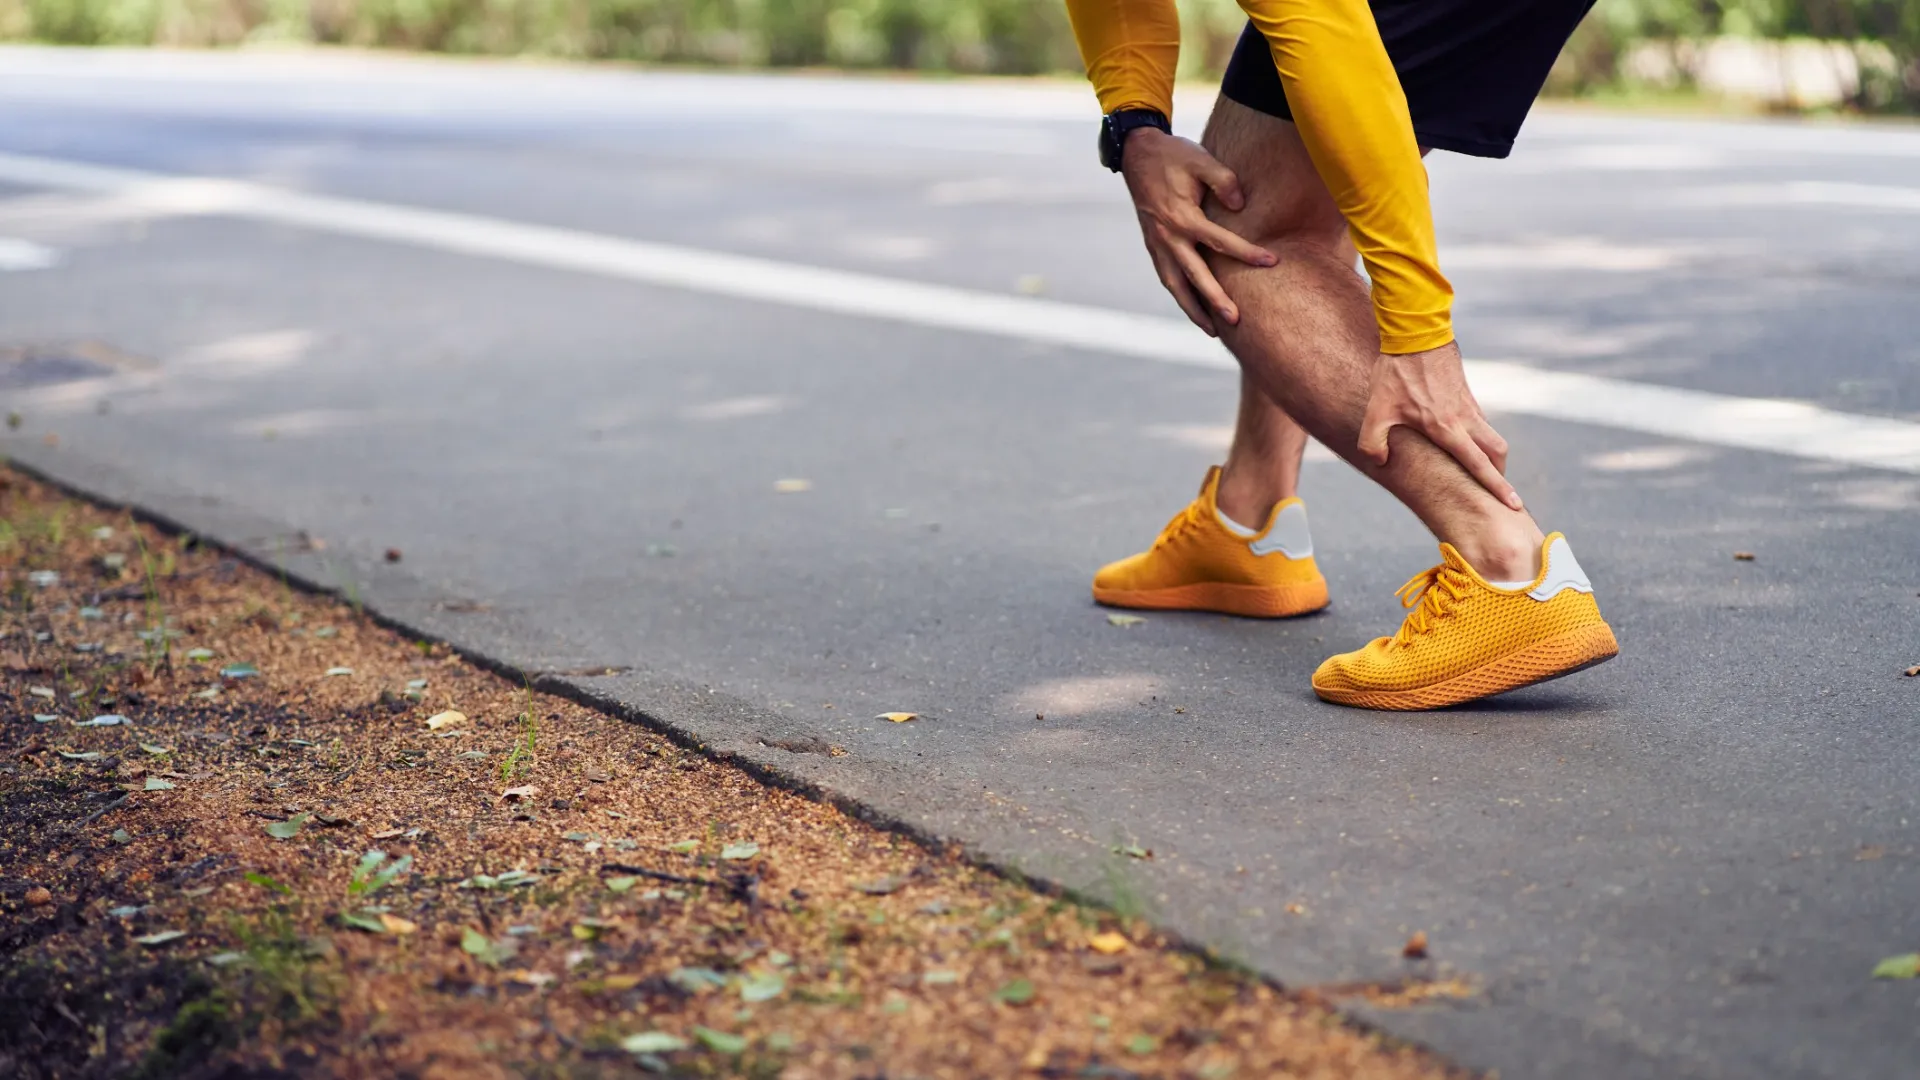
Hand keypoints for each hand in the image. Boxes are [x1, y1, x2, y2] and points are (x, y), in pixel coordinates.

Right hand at [1120, 128, 1275, 335]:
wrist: (1136, 154)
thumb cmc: (1173, 156)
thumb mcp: (1201, 160)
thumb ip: (1224, 181)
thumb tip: (1240, 205)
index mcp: (1182, 217)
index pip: (1220, 242)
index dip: (1248, 253)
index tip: (1272, 262)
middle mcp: (1167, 237)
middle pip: (1194, 277)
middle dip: (1214, 300)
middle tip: (1236, 320)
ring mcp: (1157, 245)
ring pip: (1175, 286)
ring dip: (1192, 310)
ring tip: (1212, 330)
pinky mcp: (1153, 246)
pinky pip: (1167, 278)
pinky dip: (1181, 296)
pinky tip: (1195, 308)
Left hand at [1358, 342, 1522, 510]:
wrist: (1416, 335)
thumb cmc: (1396, 374)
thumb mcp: (1376, 411)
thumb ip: (1373, 442)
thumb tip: (1380, 463)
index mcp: (1446, 428)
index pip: (1478, 464)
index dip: (1496, 487)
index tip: (1513, 505)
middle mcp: (1465, 419)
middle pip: (1496, 453)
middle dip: (1500, 475)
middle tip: (1498, 493)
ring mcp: (1468, 406)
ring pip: (1491, 437)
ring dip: (1491, 456)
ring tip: (1482, 471)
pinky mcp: (1466, 396)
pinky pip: (1480, 423)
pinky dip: (1480, 438)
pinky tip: (1464, 443)